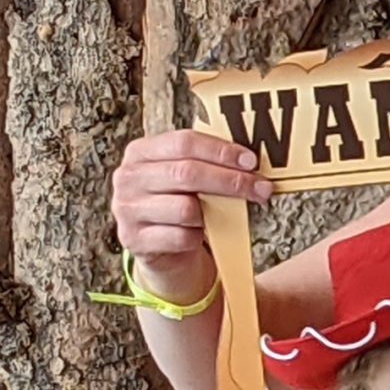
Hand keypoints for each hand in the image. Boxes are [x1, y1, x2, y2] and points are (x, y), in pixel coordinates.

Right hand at [110, 130, 268, 294]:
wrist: (161, 246)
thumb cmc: (180, 201)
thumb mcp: (186, 176)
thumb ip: (207, 162)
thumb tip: (250, 161)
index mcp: (140, 152)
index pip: (184, 142)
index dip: (222, 151)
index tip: (251, 161)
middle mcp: (128, 178)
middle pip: (187, 173)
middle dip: (232, 181)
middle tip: (261, 188)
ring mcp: (127, 210)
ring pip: (185, 208)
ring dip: (216, 213)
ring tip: (227, 214)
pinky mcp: (135, 240)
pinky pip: (181, 237)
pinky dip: (198, 237)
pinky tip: (201, 233)